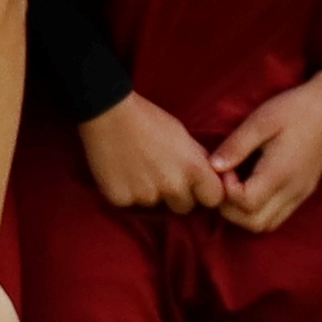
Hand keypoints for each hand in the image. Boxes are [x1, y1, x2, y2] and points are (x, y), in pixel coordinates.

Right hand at [78, 95, 224, 214]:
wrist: (108, 113)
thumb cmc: (148, 119)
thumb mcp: (182, 135)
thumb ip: (196, 159)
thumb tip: (208, 174)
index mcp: (193, 169)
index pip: (214, 199)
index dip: (205, 192)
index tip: (197, 187)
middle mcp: (172, 187)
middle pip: (184, 207)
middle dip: (177, 196)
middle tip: (162, 175)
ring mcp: (146, 196)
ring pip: (155, 205)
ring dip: (150, 193)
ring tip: (137, 168)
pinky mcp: (121, 199)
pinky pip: (130, 203)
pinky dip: (127, 192)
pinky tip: (121, 171)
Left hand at [211, 74, 321, 234]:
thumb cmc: (294, 109)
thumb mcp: (260, 120)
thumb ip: (236, 146)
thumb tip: (213, 167)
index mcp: (280, 173)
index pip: (246, 204)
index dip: (227, 191)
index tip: (225, 168)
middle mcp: (292, 190)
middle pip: (254, 223)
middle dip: (230, 209)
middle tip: (225, 181)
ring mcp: (300, 194)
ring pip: (266, 225)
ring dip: (244, 214)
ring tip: (237, 185)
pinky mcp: (304, 192)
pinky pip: (278, 216)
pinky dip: (259, 211)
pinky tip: (252, 186)